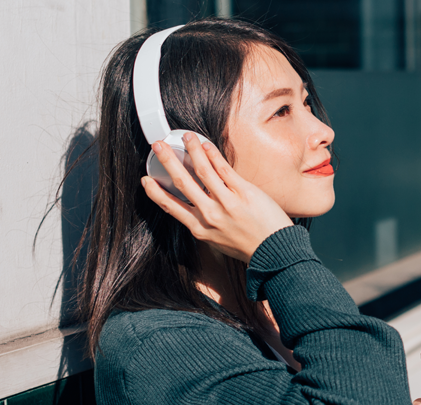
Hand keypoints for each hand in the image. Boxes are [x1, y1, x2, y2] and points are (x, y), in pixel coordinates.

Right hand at [141, 133, 294, 262]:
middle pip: (182, 182)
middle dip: (167, 161)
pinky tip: (206, 144)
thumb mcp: (218, 240)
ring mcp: (226, 202)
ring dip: (192, 149)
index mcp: (200, 229)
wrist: (274, 252)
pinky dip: (213, 154)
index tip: (146, 180)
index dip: (155, 192)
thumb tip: (198, 204)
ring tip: (185, 136)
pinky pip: (224, 169)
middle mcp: (210, 215)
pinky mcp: (244, 192)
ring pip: (203, 170)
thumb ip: (206, 224)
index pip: (171, 207)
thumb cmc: (248, 246)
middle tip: (158, 146)